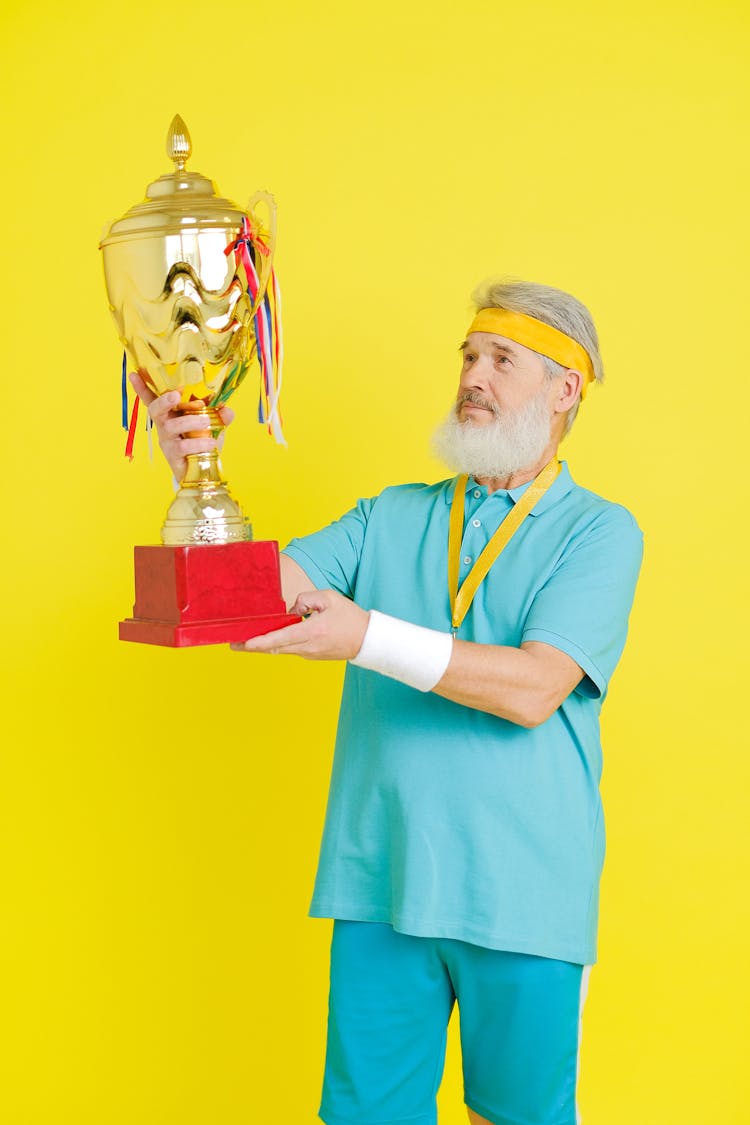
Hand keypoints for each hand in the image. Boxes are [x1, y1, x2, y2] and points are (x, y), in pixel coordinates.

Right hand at [128, 372, 233, 481]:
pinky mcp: (173, 455)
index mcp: (171, 412)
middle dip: (163, 401)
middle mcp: (164, 424)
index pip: (153, 398)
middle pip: (155, 409)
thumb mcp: (213, 424)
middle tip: (175, 396)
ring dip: (189, 422)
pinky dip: (198, 443)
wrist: (202, 469)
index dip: (142, 387)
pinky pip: (182, 447)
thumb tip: (226, 410)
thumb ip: (220, 414)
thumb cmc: (202, 441)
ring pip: (170, 427)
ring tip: (206, 423)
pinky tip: (211, 444)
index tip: (133, 374)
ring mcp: (167, 440)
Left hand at [231, 589, 369, 660]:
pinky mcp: (311, 655)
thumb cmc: (350, 617)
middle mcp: (307, 646)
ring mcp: (309, 653)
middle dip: (253, 647)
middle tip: (233, 643)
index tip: (243, 643)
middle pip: (274, 648)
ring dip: (264, 646)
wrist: (367, 640)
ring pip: (281, 650)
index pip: (279, 638)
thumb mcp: (329, 598)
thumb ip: (306, 599)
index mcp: (311, 631)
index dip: (259, 642)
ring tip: (245, 641)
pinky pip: (290, 649)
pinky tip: (268, 639)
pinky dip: (277, 645)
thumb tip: (290, 609)